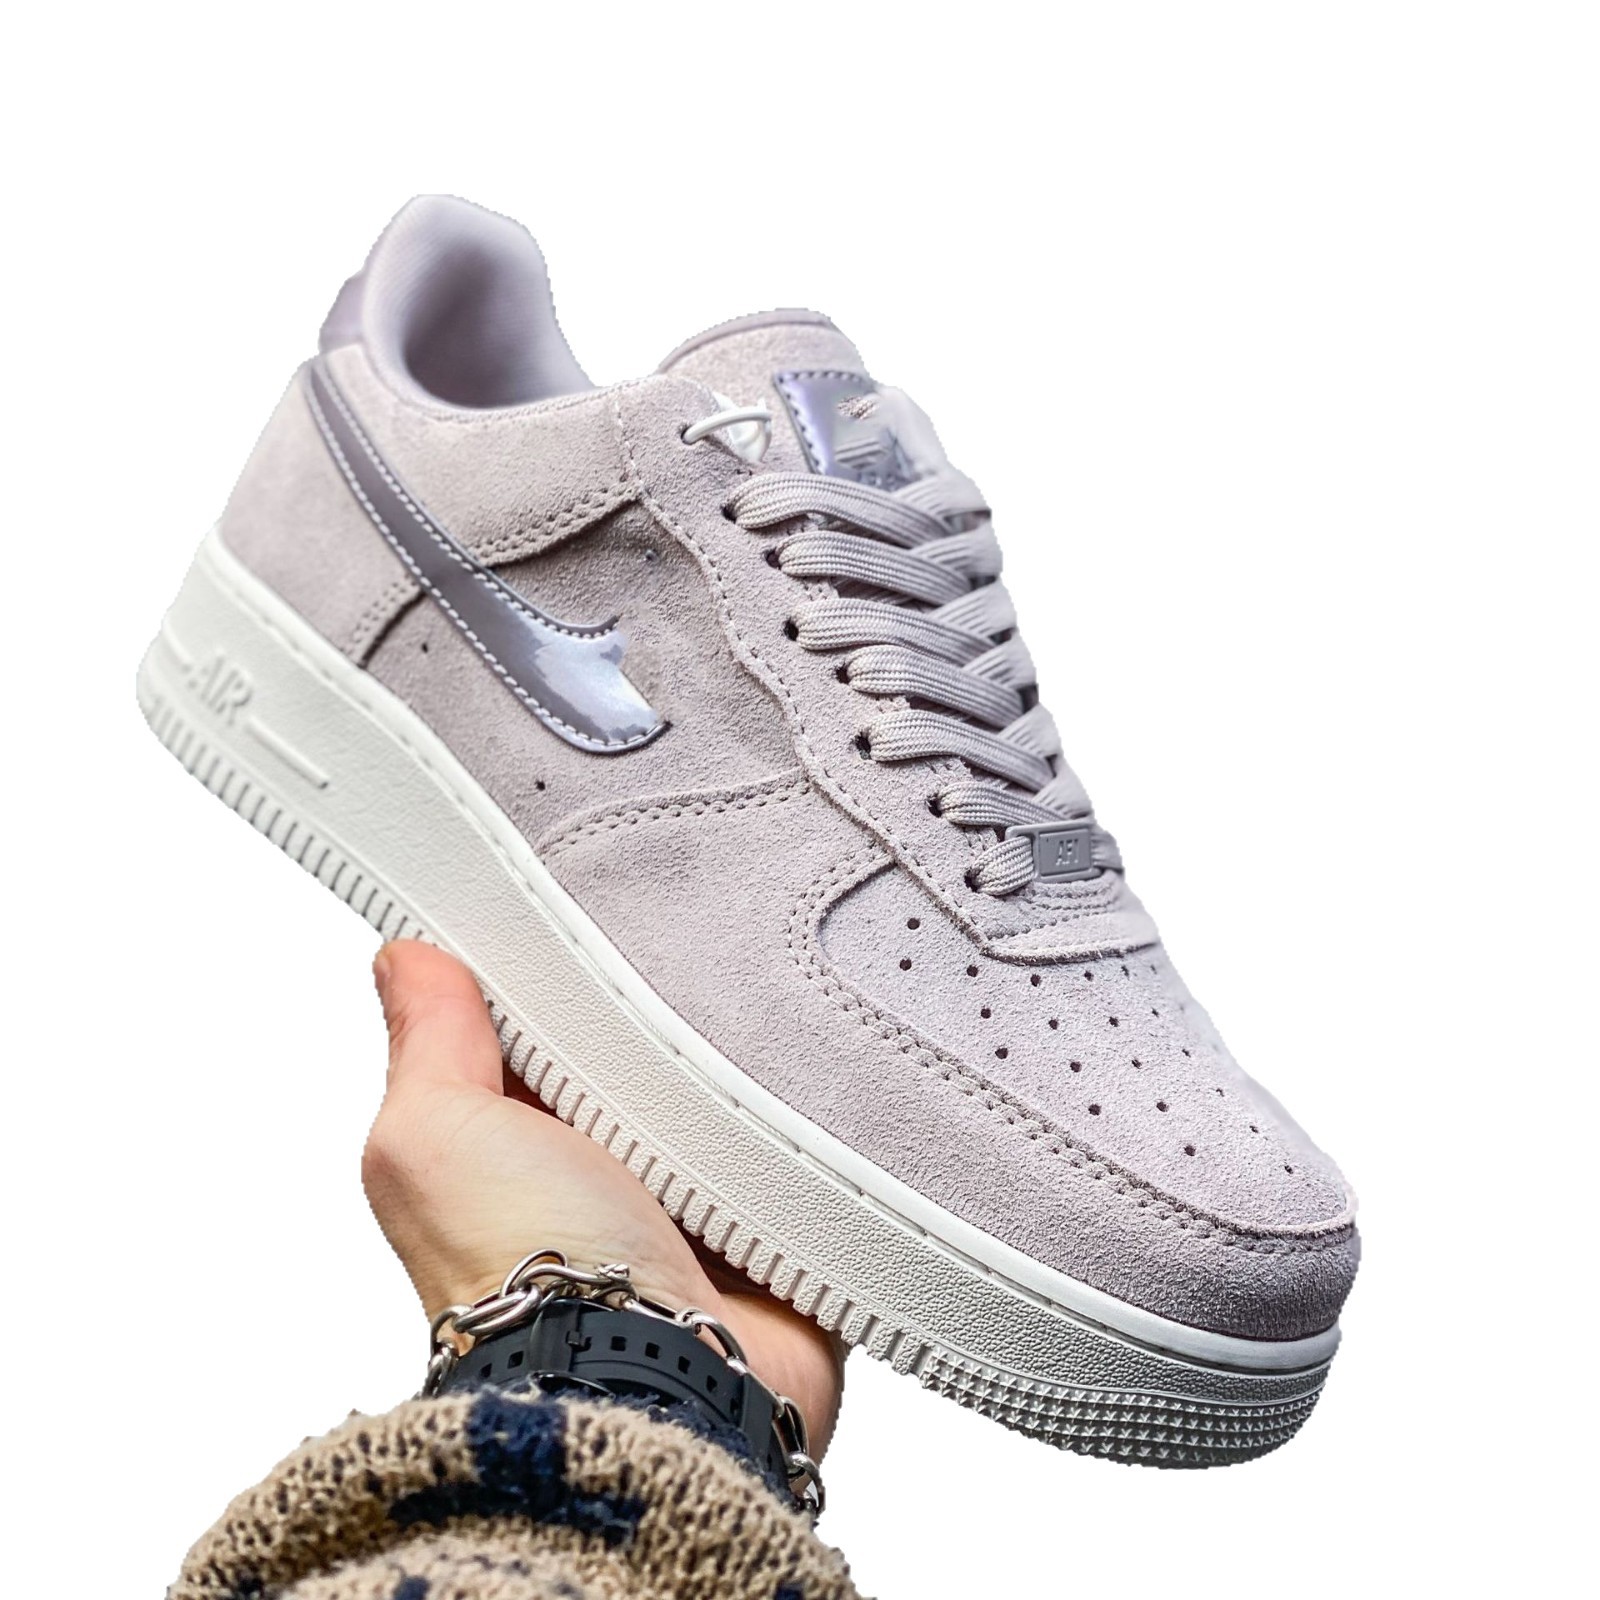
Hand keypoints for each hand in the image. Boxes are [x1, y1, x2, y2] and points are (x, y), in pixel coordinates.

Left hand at [362, 939, 843, 1455]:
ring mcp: (693, 1215)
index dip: (564, 977)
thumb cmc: (521, 1273)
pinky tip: (818, 1074)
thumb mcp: (436, 1134)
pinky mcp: (776, 1242)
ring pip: (732, 1104)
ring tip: (767, 1002)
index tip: (593, 912)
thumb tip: (403, 957)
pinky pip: (809, 1158)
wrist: (644, 1382)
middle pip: (648, 1063)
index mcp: (518, 1151)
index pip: (546, 1033)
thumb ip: (426, 1042)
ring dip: (746, 1070)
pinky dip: (812, 1127)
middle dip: (670, 1016)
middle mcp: (602, 1183)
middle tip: (697, 949)